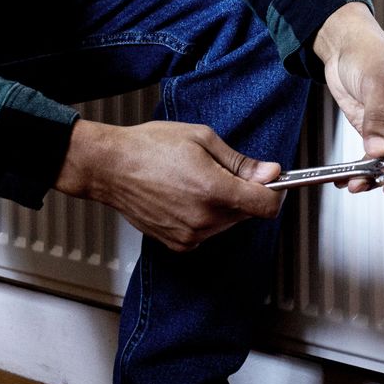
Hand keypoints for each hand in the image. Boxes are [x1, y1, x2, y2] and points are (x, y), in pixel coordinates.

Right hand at [55, 120, 283, 251]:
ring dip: (223, 205)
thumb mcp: (202, 139)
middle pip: (248, 213)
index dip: (275, 192)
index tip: (272, 182)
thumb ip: (240, 162)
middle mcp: (204, 218)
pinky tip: (184, 197)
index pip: (267, 205)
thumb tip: (270, 173)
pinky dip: (205, 217)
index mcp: (213, 190)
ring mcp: (191, 235)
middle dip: (244, 193)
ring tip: (195, 181)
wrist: (107, 167)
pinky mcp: (179, 244)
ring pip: (229, 223)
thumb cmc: (148, 147)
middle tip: (221, 171)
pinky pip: (208, 232)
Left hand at [314, 2, 383, 192]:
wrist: (346, 46)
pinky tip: (347, 180)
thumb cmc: (370, 53)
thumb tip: (380, 151)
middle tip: (372, 183)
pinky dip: (363, 171)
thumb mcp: (376, 85)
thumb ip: (378, 119)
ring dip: (376, 177)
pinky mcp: (383, 136)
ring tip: (355, 185)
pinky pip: (377, 160)